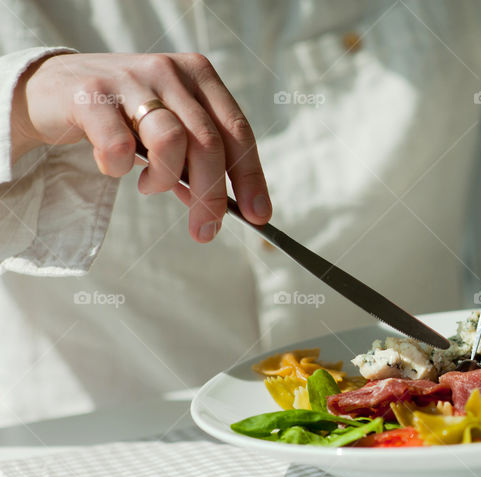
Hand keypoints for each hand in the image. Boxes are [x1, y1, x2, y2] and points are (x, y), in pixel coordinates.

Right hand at [11, 52, 270, 241]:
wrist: (52, 89)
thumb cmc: (123, 117)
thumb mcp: (167, 132)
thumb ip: (197, 163)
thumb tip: (227, 208)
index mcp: (199, 76)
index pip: (238, 132)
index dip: (251, 177)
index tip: (259, 215)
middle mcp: (169, 71)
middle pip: (208, 143)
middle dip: (211, 196)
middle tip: (205, 230)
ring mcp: (130, 78)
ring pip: (171, 141)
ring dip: (163, 180)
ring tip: (148, 186)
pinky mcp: (91, 94)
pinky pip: (119, 146)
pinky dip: (120, 168)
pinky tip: (113, 166)